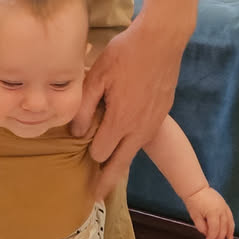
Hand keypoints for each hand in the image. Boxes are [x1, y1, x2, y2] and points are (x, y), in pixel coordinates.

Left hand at [71, 15, 186, 200]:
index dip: (87, 156)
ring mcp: (153, 124)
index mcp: (121, 122)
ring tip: (108, 172)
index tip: (77, 160)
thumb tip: (77, 133)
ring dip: (120, 162)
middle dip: (106, 182)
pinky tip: (124, 140)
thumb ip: (84, 107)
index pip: (99, 154)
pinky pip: (143, 138)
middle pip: (120, 165)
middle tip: (94, 197)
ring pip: (134, 153)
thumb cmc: (126, 54)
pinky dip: (131, 144)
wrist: (162, 40)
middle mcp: (139, 130)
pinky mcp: (162, 115)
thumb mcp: (97, 76)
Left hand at [184, 183, 234, 238]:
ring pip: (229, 221)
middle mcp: (220, 210)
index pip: (214, 229)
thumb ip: (201, 226)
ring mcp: (224, 206)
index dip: (212, 237)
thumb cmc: (194, 201)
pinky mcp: (224, 204)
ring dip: (229, 231)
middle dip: (221, 236)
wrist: (196, 189)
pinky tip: (230, 228)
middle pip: (223, 226)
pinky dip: (231, 223)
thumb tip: (207, 234)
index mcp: (212, 213)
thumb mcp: (195, 216)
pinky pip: (230, 215)